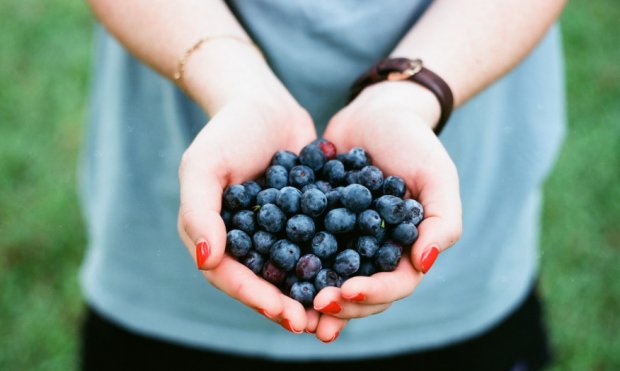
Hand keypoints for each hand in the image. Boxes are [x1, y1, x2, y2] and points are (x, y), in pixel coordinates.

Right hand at [177, 92, 318, 332]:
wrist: (263, 103)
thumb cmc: (226, 131)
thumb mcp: (203, 166)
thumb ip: (198, 212)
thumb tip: (207, 261)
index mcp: (216, 237)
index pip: (232, 277)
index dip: (257, 298)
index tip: (286, 314)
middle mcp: (246, 241)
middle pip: (265, 282)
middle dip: (288, 305)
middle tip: (314, 325)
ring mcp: (277, 232)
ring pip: (294, 270)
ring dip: (313, 292)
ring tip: (338, 311)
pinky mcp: (305, 219)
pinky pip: (318, 244)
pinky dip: (334, 261)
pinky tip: (358, 273)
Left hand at [315, 81, 462, 322]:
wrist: (375, 112)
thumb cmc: (413, 142)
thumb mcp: (437, 176)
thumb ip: (442, 220)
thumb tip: (424, 263)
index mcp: (406, 249)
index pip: (395, 284)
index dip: (374, 293)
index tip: (348, 292)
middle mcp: (375, 252)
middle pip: (361, 292)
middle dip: (340, 304)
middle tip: (316, 305)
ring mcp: (345, 241)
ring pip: (331, 279)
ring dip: (314, 297)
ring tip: (293, 309)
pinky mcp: (318, 226)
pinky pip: (304, 250)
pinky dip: (291, 265)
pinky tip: (271, 273)